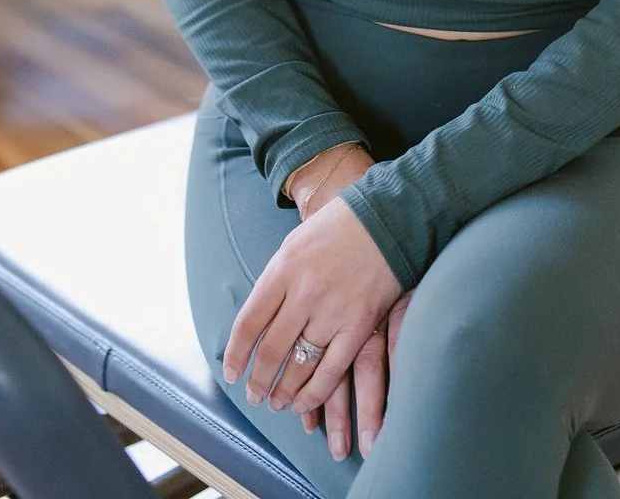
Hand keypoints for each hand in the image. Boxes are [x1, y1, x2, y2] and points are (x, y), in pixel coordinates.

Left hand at [222, 148, 403, 459]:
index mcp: (283, 269)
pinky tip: (303, 404)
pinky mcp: (359, 325)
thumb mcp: (296, 244)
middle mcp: (303, 292)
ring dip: (283, 391)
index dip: (236, 354)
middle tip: (253, 395)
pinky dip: (314, 393)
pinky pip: (332, 370)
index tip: (231, 373)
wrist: (388, 217)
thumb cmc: (339, 228)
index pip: (249, 323)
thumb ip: (276, 281)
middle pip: (271, 350)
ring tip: (276, 402)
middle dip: (258, 380)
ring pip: (299, 366)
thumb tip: (257, 321)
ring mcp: (332, 311)